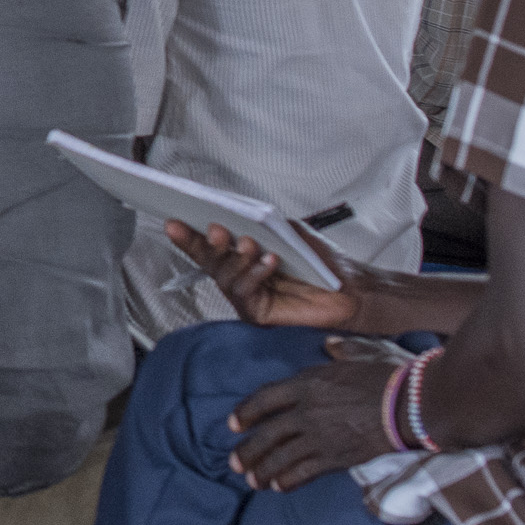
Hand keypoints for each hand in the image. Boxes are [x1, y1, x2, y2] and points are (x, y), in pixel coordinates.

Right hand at [167, 221, 358, 331]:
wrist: (351, 289)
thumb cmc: (323, 263)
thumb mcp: (290, 232)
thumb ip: (263, 223)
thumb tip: (238, 212)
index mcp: (242, 256)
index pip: (210, 245)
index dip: (189, 235)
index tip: (174, 220)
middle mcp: (239, 276)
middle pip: (210, 260)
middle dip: (204, 244)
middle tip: (213, 229)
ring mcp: (246, 296)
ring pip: (224, 276)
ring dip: (235, 257)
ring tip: (248, 243)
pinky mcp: (257, 312)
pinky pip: (245, 292)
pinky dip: (254, 274)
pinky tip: (268, 261)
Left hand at [227, 347, 396, 490]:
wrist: (408, 406)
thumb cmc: (385, 379)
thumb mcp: (354, 358)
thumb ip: (336, 354)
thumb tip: (330, 345)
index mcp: (306, 383)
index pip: (264, 398)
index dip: (245, 412)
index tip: (232, 424)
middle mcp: (305, 410)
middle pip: (267, 433)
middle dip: (247, 451)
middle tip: (235, 462)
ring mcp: (318, 436)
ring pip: (280, 457)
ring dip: (263, 471)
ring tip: (252, 480)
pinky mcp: (335, 457)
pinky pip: (303, 472)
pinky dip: (288, 480)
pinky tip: (278, 487)